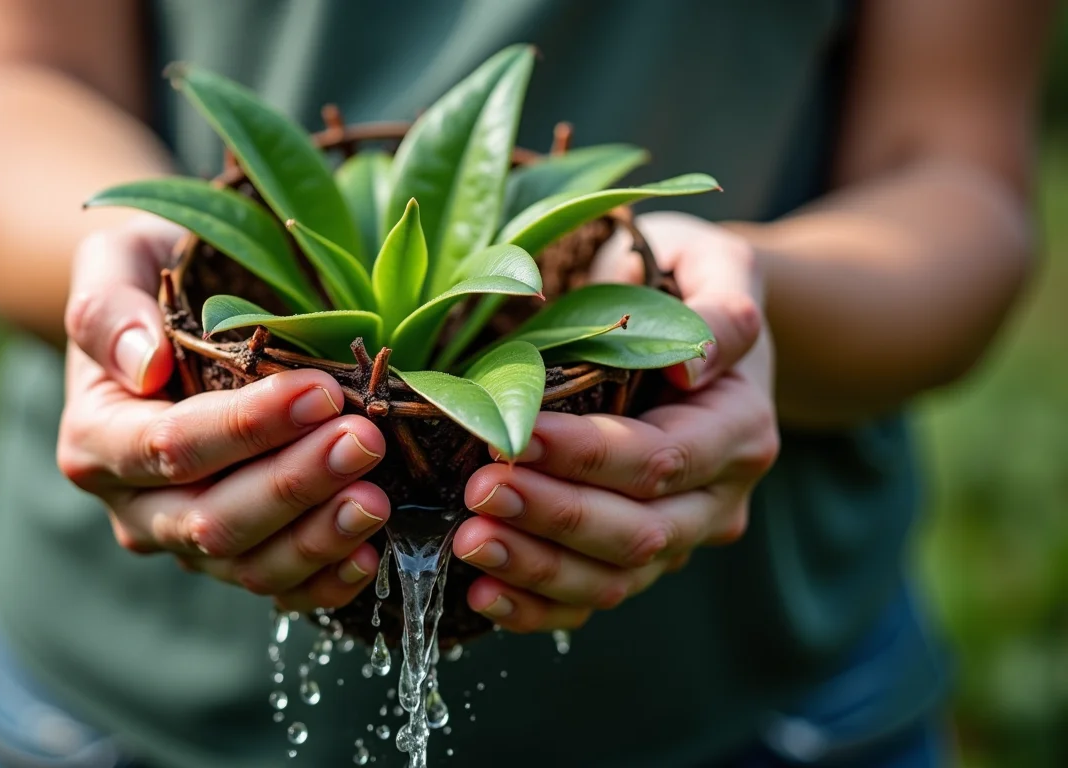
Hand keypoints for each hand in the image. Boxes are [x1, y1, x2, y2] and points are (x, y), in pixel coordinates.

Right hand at [56, 217, 389, 610]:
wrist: (173, 318)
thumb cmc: (150, 275)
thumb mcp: (117, 260)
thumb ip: (111, 308)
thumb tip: (143, 364)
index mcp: (97, 439)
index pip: (170, 447)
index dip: (246, 428)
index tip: (319, 392)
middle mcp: (135, 505)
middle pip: (211, 518)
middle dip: (293, 484)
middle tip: (364, 441)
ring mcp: (185, 539)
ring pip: (246, 564)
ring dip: (316, 538)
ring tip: (376, 499)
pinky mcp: (236, 556)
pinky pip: (276, 587)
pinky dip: (321, 582)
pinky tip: (368, 556)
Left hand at [452, 212, 779, 631]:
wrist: (696, 330)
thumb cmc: (687, 281)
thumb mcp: (714, 265)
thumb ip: (719, 313)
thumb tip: (689, 365)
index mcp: (739, 428)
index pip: (662, 458)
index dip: (588, 457)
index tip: (515, 436)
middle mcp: (718, 497)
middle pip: (640, 531)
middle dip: (554, 516)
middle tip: (478, 491)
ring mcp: (679, 536)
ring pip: (617, 578)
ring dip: (538, 569)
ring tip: (468, 542)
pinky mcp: (637, 558)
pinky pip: (592, 600)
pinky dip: (538, 607)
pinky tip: (481, 592)